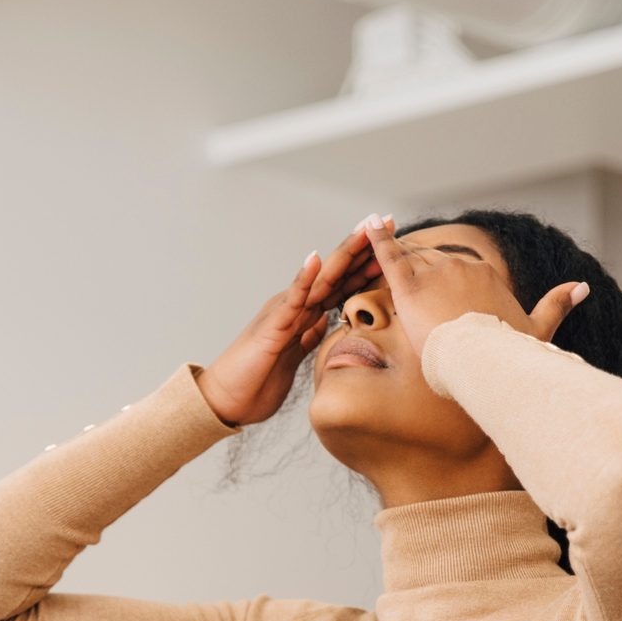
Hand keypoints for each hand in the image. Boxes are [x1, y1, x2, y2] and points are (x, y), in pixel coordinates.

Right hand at [196, 212, 389, 426]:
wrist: (227, 400)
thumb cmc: (257, 380)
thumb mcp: (294, 356)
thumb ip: (308, 336)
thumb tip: (325, 323)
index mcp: (305, 314)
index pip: (342, 283)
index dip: (367, 263)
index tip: (394, 245)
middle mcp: (296, 306)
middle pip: (336, 272)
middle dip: (363, 247)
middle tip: (388, 221)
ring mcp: (284, 312)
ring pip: (320, 278)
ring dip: (342, 253)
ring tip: (363, 230)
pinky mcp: (272, 327)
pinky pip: (291, 300)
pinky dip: (304, 279)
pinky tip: (316, 260)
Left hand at [360, 215, 587, 352]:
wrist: (486, 363)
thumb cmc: (510, 353)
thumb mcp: (538, 329)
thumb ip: (557, 305)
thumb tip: (583, 286)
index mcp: (485, 275)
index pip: (459, 273)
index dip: (447, 287)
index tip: (442, 304)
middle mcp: (461, 266)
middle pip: (434, 267)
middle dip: (421, 281)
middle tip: (408, 300)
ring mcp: (435, 274)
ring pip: (412, 264)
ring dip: (396, 266)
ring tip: (387, 277)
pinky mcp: (410, 287)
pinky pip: (390, 258)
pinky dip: (377, 241)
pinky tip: (367, 225)